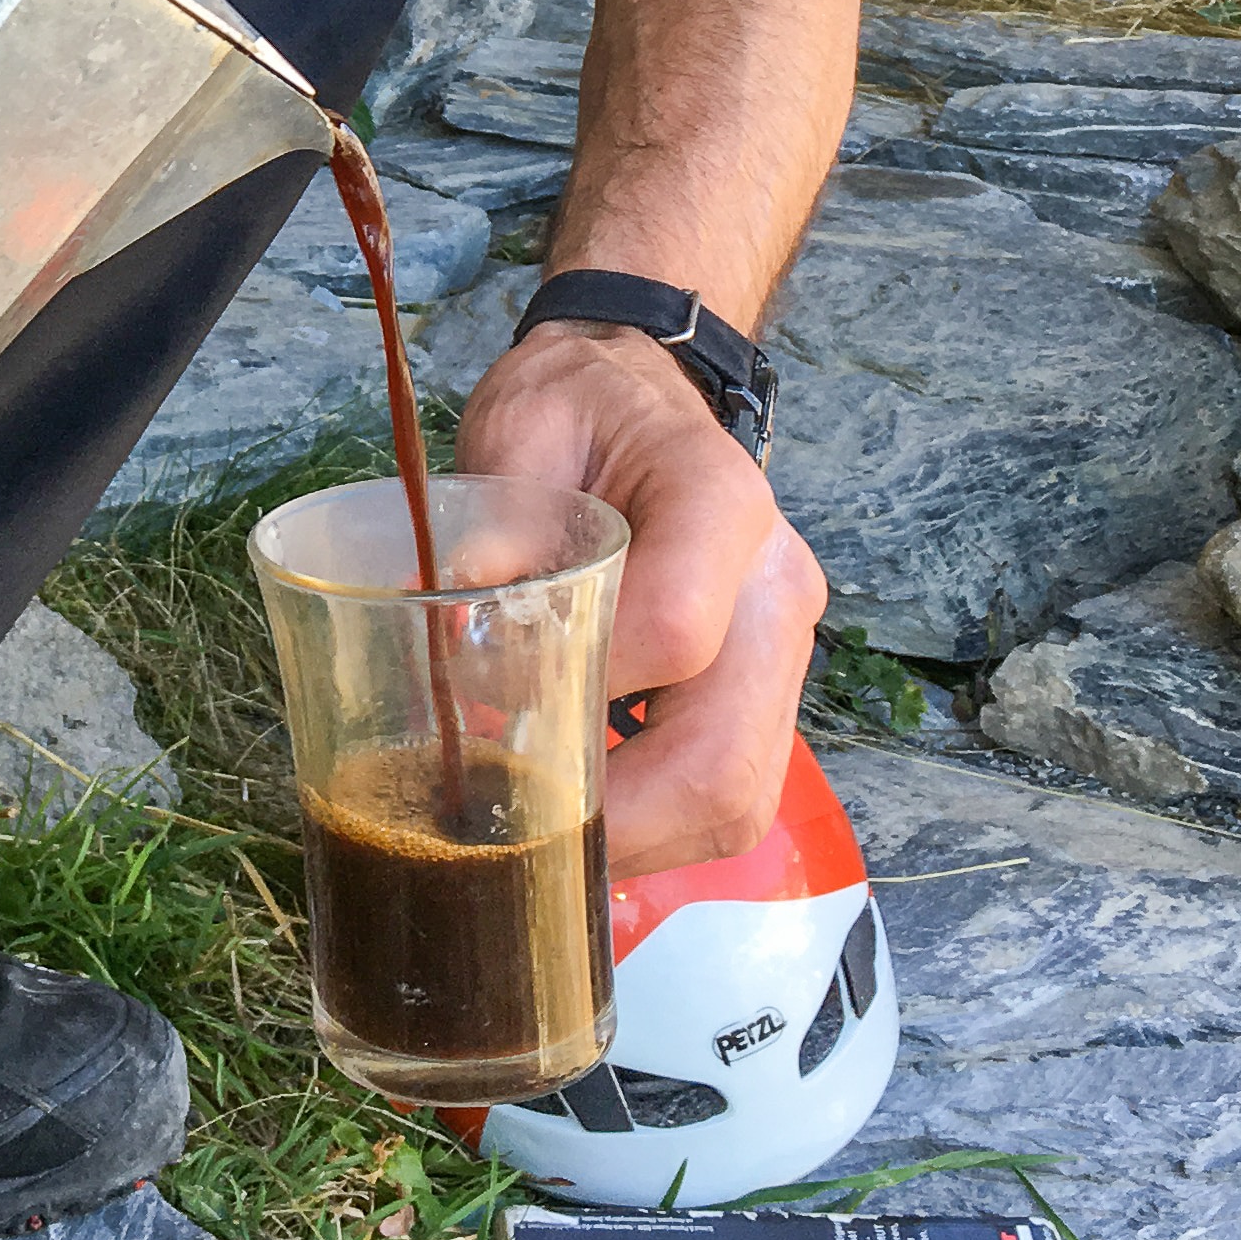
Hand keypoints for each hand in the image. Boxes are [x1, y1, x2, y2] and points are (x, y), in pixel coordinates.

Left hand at [452, 318, 829, 875]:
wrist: (636, 397)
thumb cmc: (574, 409)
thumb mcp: (518, 426)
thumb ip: (497, 520)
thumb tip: (457, 642)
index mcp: (720, 502)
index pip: (673, 630)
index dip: (581, 688)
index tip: (490, 704)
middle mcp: (775, 587)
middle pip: (725, 759)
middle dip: (615, 821)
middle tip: (513, 838)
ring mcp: (782, 651)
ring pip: (740, 802)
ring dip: (640, 842)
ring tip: (541, 835)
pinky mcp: (766, 695)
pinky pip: (732, 794)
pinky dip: (657, 827)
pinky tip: (581, 812)